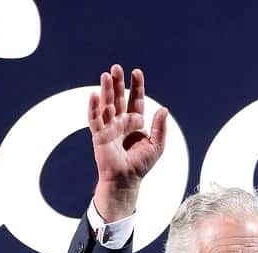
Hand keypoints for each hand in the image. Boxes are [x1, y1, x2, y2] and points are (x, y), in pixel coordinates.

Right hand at [88, 64, 167, 220]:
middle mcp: (121, 122)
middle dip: (117, 83)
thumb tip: (163, 109)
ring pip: (106, 104)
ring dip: (105, 90)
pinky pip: (95, 118)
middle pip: (119, 98)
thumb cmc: (140, 165)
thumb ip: (160, 128)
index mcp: (134, 123)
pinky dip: (94, 107)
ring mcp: (109, 127)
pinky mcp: (99, 135)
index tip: (137, 72)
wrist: (127, 179)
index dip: (136, 87)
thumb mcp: (156, 145)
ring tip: (105, 75)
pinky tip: (94, 95)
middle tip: (116, 68)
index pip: (135, 100)